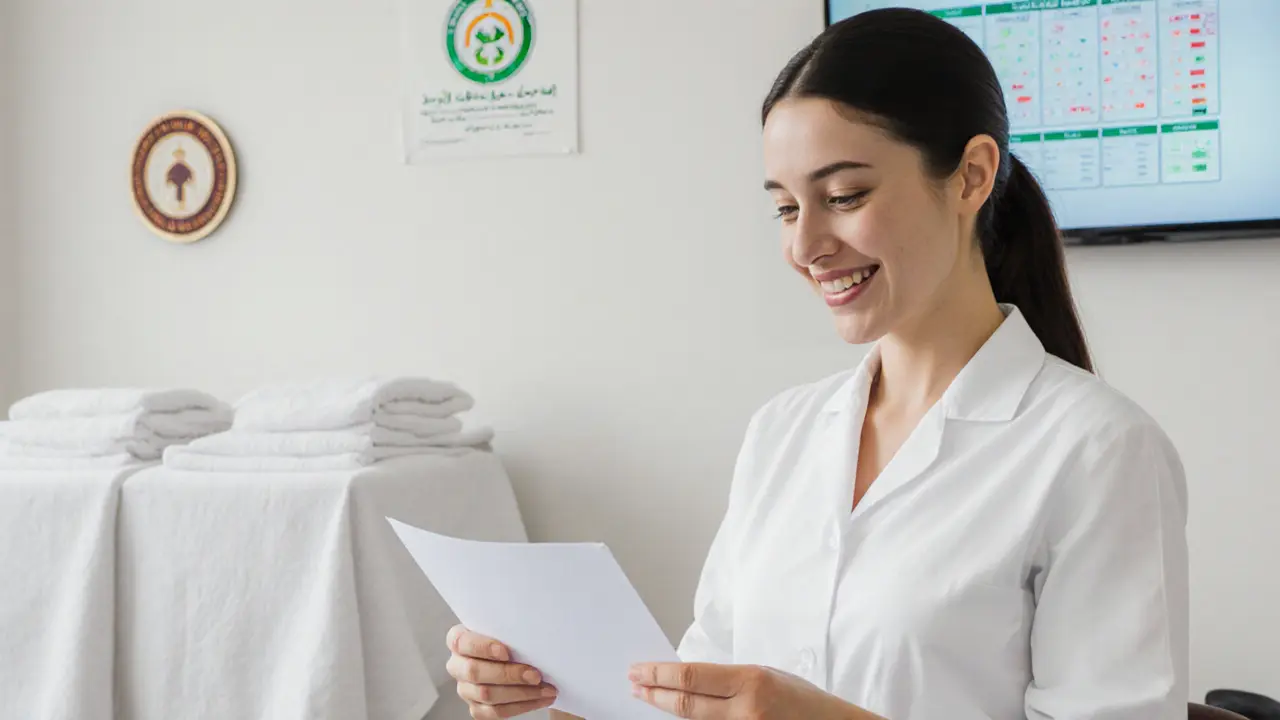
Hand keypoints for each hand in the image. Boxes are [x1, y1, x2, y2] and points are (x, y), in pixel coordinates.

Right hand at [445, 625, 558, 718]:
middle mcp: (457, 665)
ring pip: (487, 695)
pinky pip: (496, 712)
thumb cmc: (509, 638)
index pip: (462, 642)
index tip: (506, 651)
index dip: (483, 647)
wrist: (515, 657)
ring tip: (545, 689)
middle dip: (508, 674)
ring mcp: (465, 689)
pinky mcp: (476, 708)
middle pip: (475, 672)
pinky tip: (539, 699)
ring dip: (521, 693)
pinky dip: (521, 706)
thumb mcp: (505, 627)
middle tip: (535, 675)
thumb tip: (534, 630)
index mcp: (458, 640)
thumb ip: (510, 628)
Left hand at [629, 662, 874, 719]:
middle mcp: (746, 710)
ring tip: (649, 698)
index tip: (638, 670)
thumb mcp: (767, 676)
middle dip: (654, 693)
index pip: (692, 677)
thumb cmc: (803, 702)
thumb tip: (689, 678)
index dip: (659, 674)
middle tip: (634, 684)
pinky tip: (676, 717)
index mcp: (752, 682)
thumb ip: (730, 679)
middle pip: (686, 703)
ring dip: (667, 709)